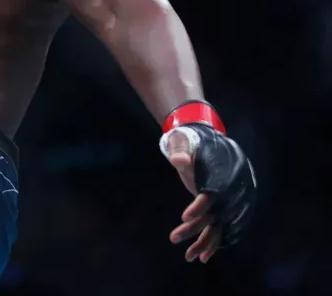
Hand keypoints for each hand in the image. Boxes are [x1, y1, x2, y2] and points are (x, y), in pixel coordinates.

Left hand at [163, 122, 256, 262]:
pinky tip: (201, 256)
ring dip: (204, 242)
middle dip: (196, 229)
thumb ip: (180, 151)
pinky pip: (219, 227)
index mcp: (220, 174)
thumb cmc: (192, 142)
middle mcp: (227, 191)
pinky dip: (212, 242)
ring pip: (218, 225)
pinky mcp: (220, 207)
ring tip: (189, 258)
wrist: (208, 143)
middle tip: (173, 238)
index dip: (199, 206)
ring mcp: (225, 201)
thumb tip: (178, 160)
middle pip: (214, 214)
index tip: (184, 217)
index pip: (212, 194)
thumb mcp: (183, 141)